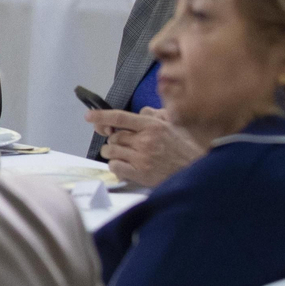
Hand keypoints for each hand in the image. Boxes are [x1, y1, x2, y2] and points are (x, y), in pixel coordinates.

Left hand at [87, 107, 204, 186]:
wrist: (195, 170)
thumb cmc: (184, 148)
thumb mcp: (173, 124)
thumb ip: (155, 115)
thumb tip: (140, 112)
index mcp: (152, 126)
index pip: (120, 117)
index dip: (102, 115)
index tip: (89, 116)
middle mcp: (145, 140)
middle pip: (114, 136)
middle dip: (114, 139)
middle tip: (123, 143)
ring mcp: (142, 158)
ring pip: (111, 151)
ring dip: (113, 152)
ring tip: (124, 154)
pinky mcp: (140, 173)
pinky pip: (115, 167)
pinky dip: (115, 166)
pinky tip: (125, 165)